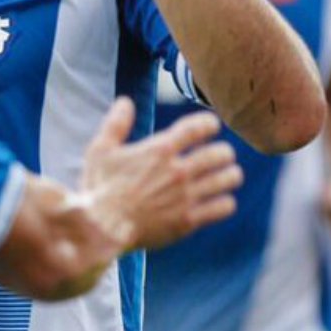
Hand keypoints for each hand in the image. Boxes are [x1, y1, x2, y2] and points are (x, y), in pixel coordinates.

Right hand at [81, 100, 241, 251]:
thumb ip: (116, 123)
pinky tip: (221, 201)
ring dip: (231, 175)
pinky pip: (222, 207)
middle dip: (224, 152)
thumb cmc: (99, 187)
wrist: (102, 229)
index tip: (212, 126)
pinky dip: (226, 202)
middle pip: (220, 153)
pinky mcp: (188, 220)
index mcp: (160, 149)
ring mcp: (186, 196)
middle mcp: (178, 170)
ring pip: (227, 179)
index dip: (210, 124)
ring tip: (229, 175)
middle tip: (223, 155)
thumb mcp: (100, 149)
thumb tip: (125, 101)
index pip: (198, 127)